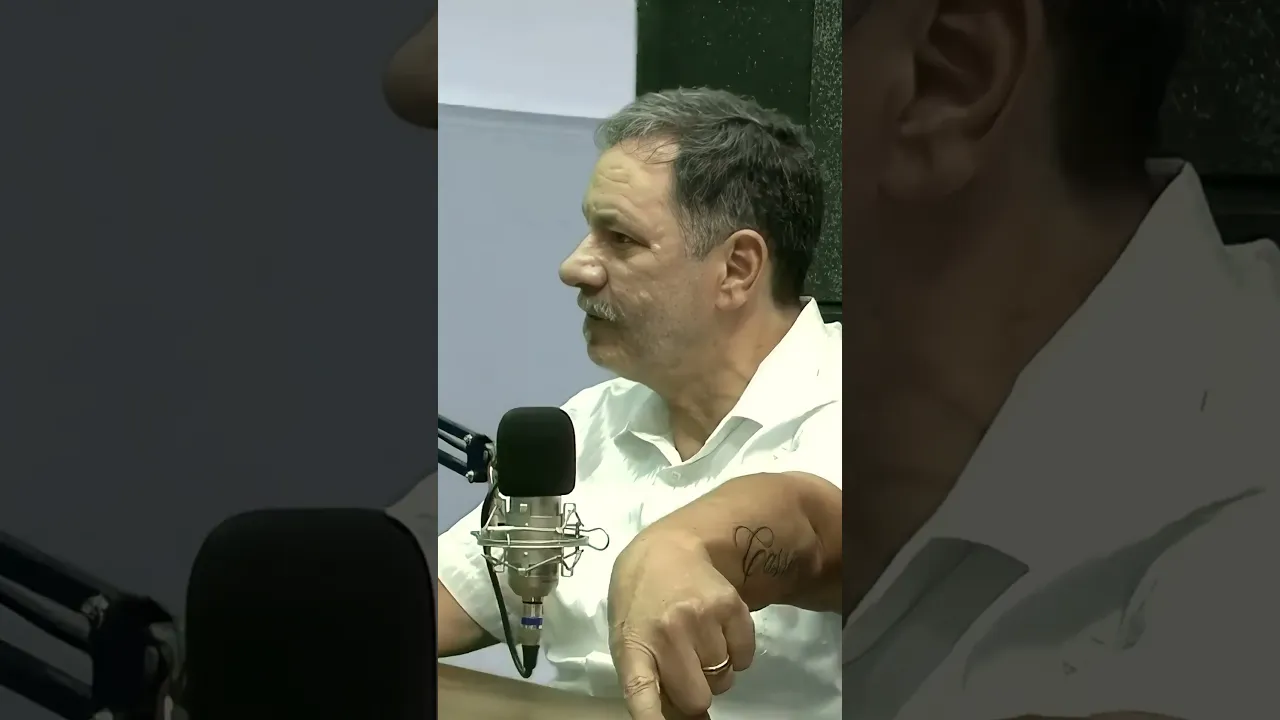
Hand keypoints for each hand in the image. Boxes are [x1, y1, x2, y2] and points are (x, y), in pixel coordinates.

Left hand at [607, 528, 755, 718]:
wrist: (667, 548)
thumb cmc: (641, 602)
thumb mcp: (630, 638)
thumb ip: (650, 680)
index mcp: (633, 644)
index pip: (642, 692)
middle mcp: (667, 631)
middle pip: (698, 697)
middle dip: (696, 691)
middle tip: (687, 668)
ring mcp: (701, 617)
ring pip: (724, 678)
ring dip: (715, 669)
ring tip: (699, 640)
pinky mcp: (731, 606)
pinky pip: (745, 658)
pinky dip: (736, 654)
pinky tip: (718, 631)